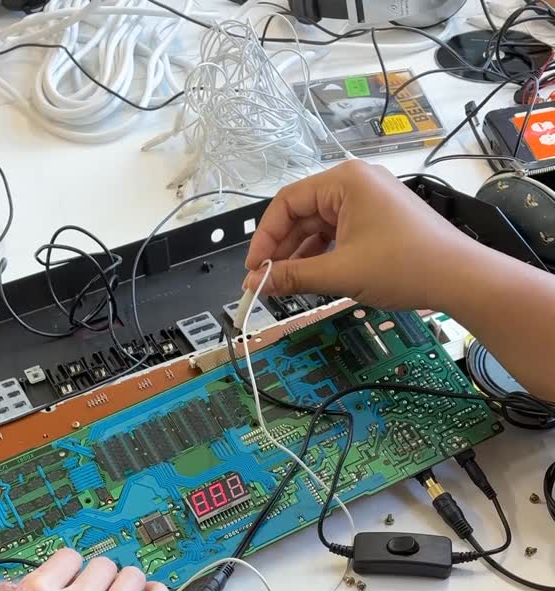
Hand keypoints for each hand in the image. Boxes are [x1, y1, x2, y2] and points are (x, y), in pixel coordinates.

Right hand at [244, 160, 473, 313]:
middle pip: (301, 214)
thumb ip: (294, 276)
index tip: (254, 270)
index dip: (264, 238)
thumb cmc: (407, 265)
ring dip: (302, 256)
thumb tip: (257, 283)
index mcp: (345, 181)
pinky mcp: (378, 220)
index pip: (286, 203)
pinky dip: (323, 256)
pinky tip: (314, 278)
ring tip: (288, 285)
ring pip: (319, 227)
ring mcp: (369, 201)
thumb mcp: (341, 273)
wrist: (459, 277)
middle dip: (282, 250)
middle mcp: (356, 183)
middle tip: (266, 283)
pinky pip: (338, 234)